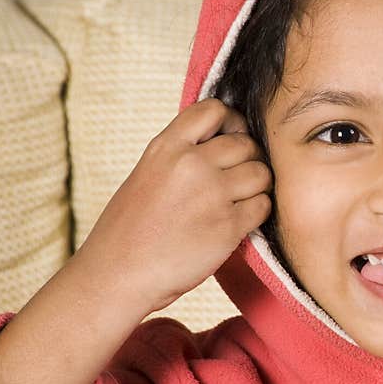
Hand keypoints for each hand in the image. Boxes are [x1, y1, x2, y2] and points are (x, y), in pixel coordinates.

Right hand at [72, 98, 272, 313]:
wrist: (119, 274)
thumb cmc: (130, 229)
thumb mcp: (147, 173)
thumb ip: (181, 154)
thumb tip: (222, 139)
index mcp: (166, 147)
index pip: (213, 109)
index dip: (231, 121)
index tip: (231, 138)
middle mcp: (191, 164)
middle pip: (246, 143)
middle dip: (248, 160)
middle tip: (236, 180)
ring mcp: (212, 194)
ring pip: (262, 173)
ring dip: (257, 187)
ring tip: (238, 201)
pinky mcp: (229, 226)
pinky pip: (263, 205)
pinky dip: (257, 212)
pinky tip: (238, 221)